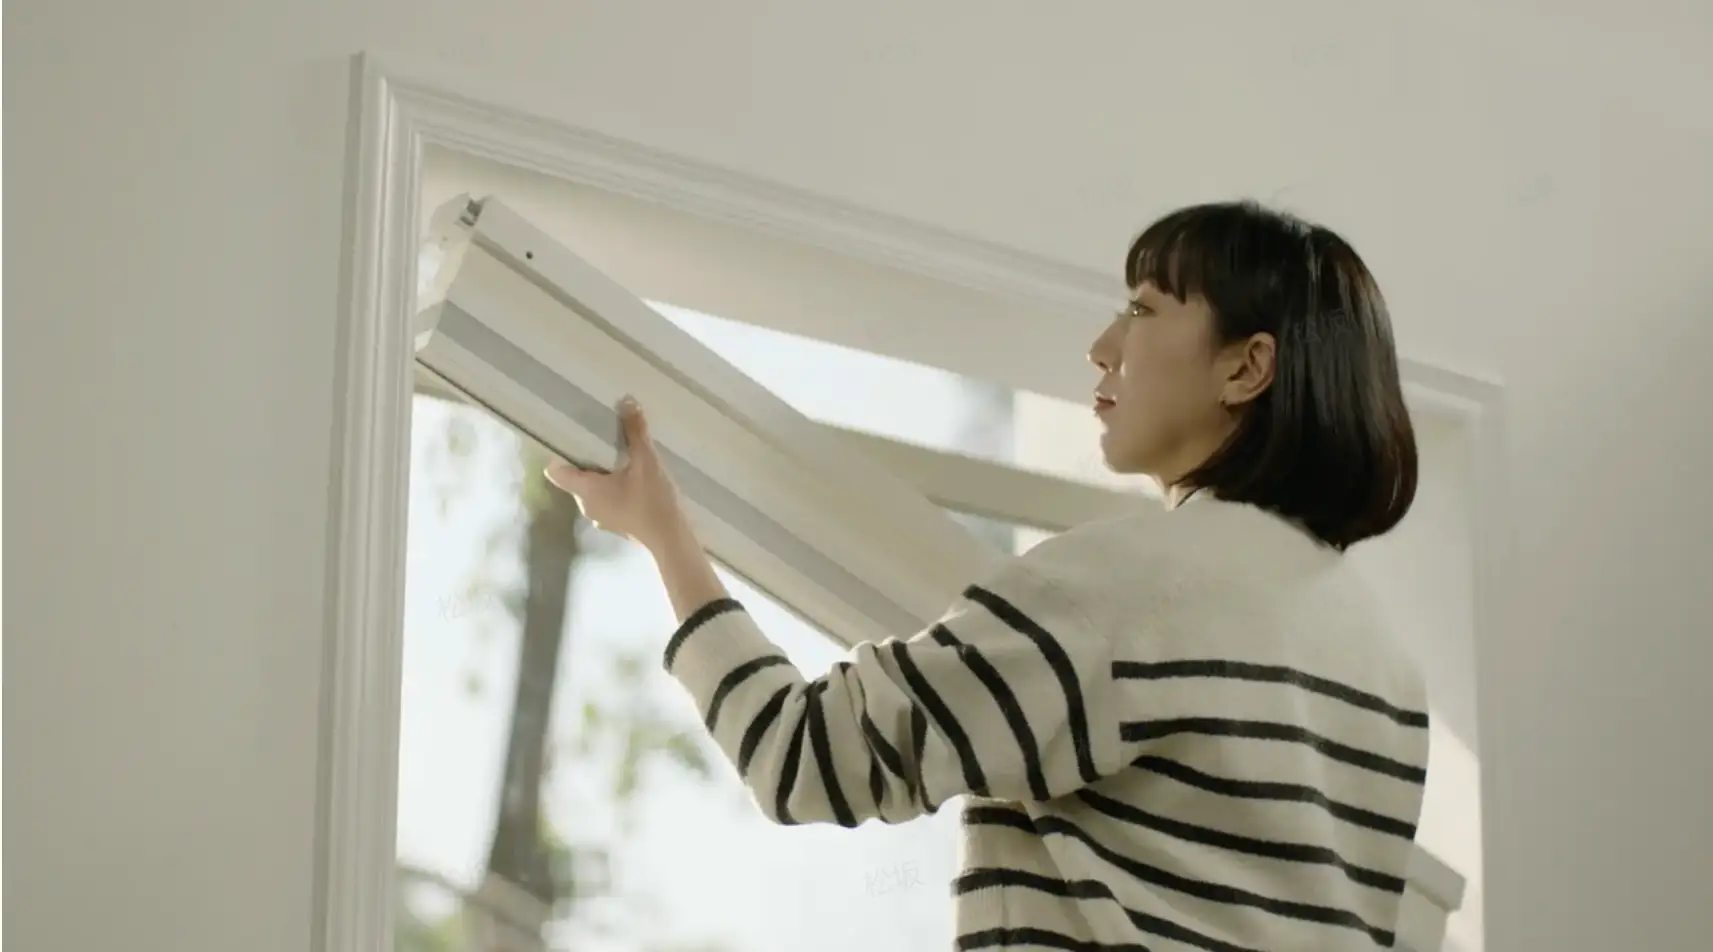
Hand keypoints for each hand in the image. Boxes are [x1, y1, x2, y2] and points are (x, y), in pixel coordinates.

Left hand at [545, 397, 689, 551]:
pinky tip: (632, 480)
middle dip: (587, 460)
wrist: (671, 540)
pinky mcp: (615, 524)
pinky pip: (606, 500)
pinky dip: (613, 489)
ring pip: (592, 489)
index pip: (555, 472)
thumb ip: (636, 432)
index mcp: (585, 490)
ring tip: (620, 458)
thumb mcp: (647, 462)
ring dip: (602, 475)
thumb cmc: (652, 501)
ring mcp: (600, 518)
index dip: (559, 454)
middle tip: (602, 440)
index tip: (571, 438)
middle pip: (575, 477)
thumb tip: (627, 400)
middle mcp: (586, 505)